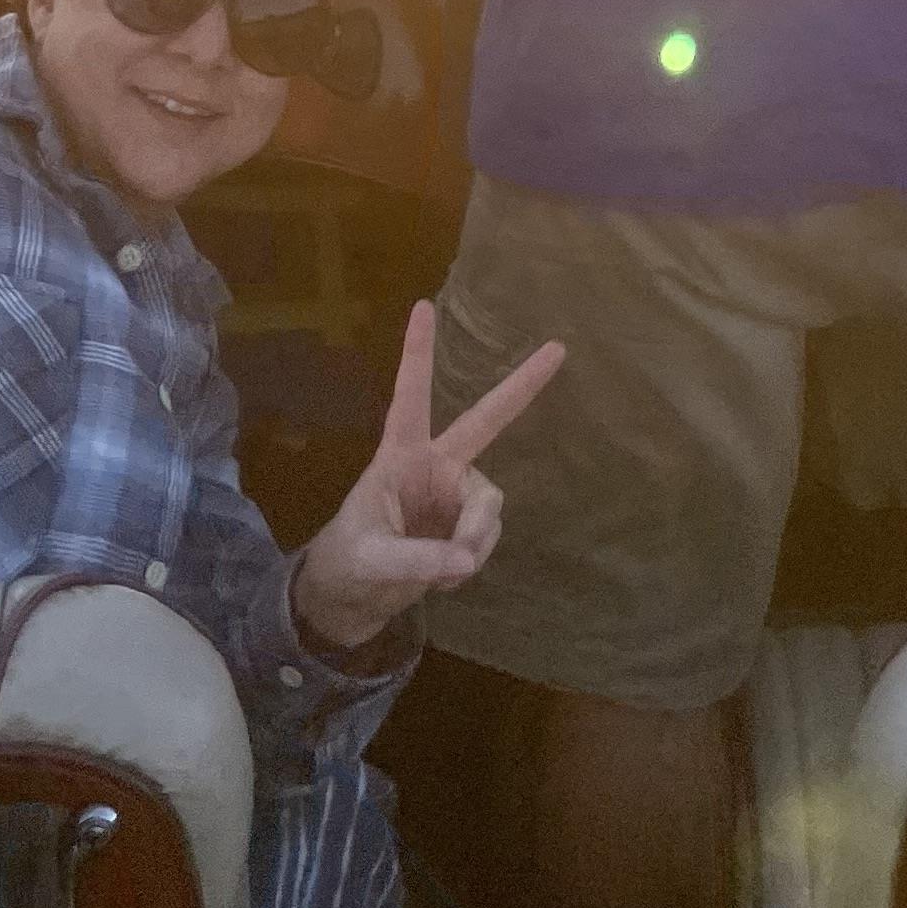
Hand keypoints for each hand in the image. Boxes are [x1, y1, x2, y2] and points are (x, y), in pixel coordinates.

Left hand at [291, 300, 563, 661]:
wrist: (351, 603)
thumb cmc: (348, 563)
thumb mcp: (372, 559)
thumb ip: (419, 557)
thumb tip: (468, 557)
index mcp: (399, 455)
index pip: (410, 395)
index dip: (417, 352)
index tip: (424, 304)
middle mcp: (435, 466)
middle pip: (485, 420)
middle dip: (521, 386)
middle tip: (559, 348)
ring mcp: (454, 496)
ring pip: (488, 505)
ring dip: (475, 538)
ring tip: (446, 573)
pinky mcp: (465, 529)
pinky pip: (486, 538)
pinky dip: (471, 563)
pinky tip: (445, 578)